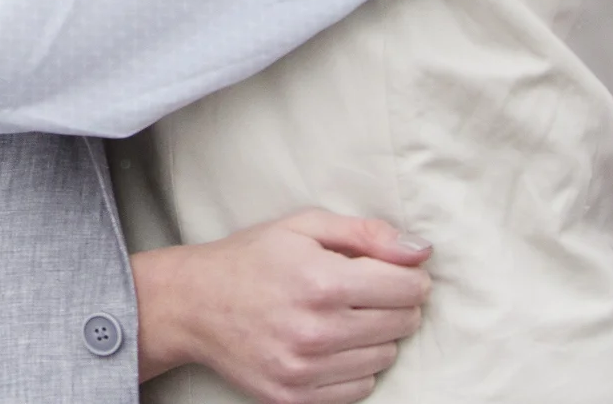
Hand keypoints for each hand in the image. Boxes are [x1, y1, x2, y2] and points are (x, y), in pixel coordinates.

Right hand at [132, 210, 431, 402]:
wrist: (193, 305)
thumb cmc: (251, 259)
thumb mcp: (303, 226)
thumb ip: (365, 234)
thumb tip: (420, 251)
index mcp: (322, 281)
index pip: (408, 289)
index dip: (411, 277)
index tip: (396, 272)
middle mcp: (316, 330)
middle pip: (402, 324)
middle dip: (396, 304)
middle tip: (367, 292)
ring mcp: (305, 369)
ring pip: (384, 358)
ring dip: (376, 337)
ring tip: (345, 317)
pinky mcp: (295, 397)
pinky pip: (360, 389)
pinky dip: (356, 367)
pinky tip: (333, 345)